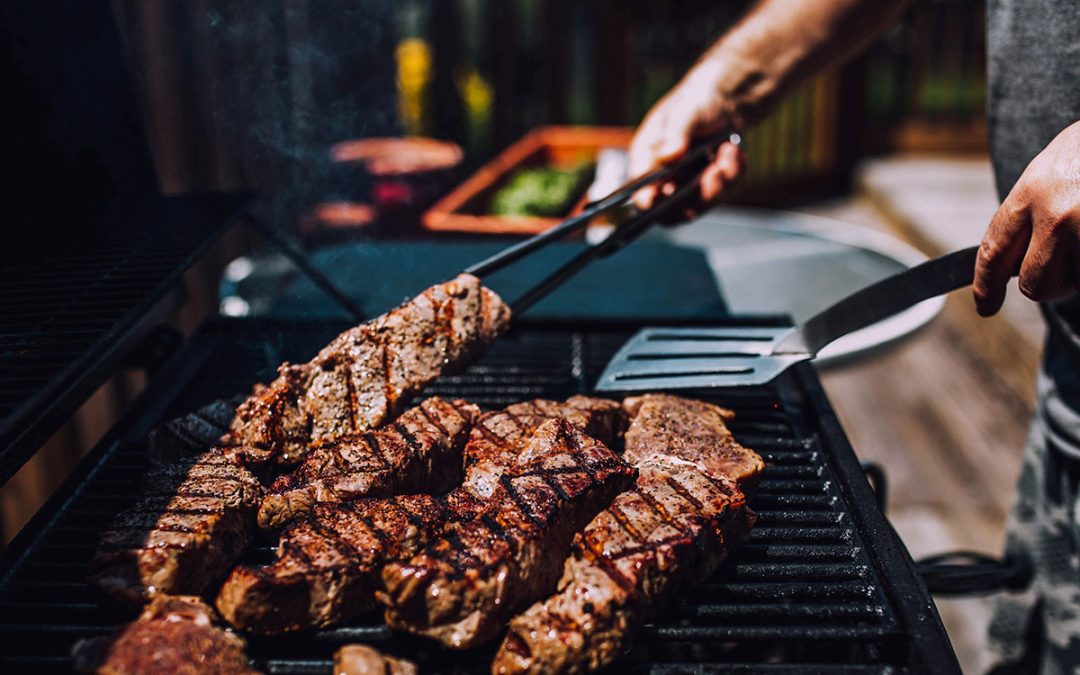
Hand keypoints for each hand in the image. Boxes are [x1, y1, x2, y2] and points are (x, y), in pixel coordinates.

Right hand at [628, 69, 745, 214]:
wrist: (724, 101)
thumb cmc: (696, 102)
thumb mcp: (685, 112)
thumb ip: (675, 134)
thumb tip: (666, 157)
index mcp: (647, 160)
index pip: (641, 193)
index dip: (650, 201)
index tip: (666, 195)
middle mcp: (665, 179)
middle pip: (674, 209)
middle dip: (699, 194)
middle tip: (716, 172)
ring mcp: (688, 186)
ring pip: (703, 203)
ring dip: (721, 181)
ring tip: (729, 151)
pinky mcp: (712, 187)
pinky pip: (725, 193)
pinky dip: (734, 173)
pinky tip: (734, 151)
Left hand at [974, 120, 1079, 315]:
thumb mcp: (1054, 168)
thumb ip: (1032, 210)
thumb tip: (1014, 262)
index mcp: (1033, 190)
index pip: (994, 250)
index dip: (986, 285)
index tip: (985, 306)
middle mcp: (1059, 213)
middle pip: (1036, 284)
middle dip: (1050, 283)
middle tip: (1068, 264)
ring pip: (1077, 284)